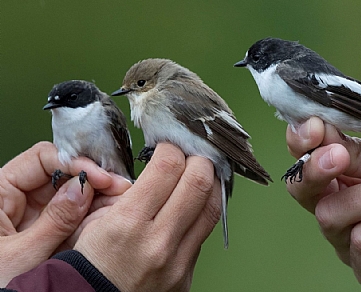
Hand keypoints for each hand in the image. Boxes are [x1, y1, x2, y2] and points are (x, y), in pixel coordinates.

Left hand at [0, 141, 131, 286]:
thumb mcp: (20, 256)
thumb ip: (54, 221)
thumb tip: (83, 190)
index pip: (41, 159)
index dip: (73, 163)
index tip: (98, 176)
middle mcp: (17, 202)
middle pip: (61, 176)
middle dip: (92, 182)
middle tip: (119, 189)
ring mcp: (34, 219)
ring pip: (73, 198)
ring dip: (98, 201)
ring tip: (118, 206)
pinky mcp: (47, 237)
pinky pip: (74, 221)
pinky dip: (92, 221)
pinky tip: (108, 221)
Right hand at [74, 143, 220, 291]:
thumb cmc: (86, 267)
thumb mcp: (91, 222)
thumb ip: (125, 193)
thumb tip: (156, 167)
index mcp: (128, 223)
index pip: (168, 167)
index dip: (171, 148)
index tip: (167, 147)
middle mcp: (159, 242)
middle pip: (200, 182)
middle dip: (198, 159)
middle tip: (189, 155)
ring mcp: (178, 261)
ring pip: (213, 207)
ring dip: (209, 184)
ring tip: (199, 174)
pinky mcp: (187, 275)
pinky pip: (205, 233)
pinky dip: (203, 211)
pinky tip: (194, 204)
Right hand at [286, 117, 360, 290]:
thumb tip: (332, 120)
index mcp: (339, 170)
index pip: (305, 152)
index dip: (301, 139)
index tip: (314, 125)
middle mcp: (335, 203)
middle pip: (301, 188)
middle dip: (315, 168)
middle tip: (337, 154)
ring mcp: (346, 237)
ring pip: (331, 213)